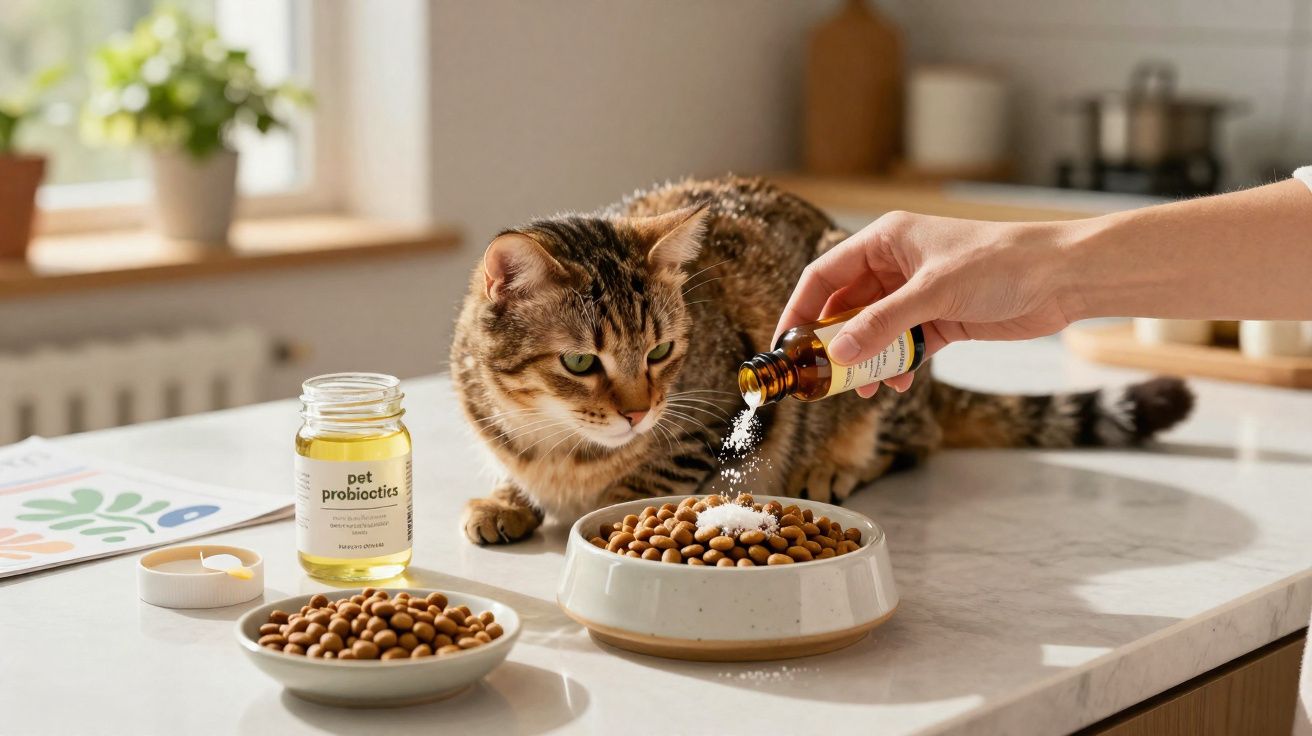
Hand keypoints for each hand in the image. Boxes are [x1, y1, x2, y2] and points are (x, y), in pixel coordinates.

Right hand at [773, 211, 1083, 395]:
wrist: (1061, 278)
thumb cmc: (1001, 264)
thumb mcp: (933, 293)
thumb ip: (883, 324)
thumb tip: (838, 355)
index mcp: (886, 241)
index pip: (825, 275)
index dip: (801, 308)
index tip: (786, 344)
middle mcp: (896, 265)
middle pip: (846, 307)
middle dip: (833, 343)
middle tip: (820, 377)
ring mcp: (917, 294)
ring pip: (874, 331)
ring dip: (866, 361)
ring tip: (863, 390)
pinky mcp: (940, 320)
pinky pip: (903, 346)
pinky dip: (897, 366)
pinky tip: (900, 385)